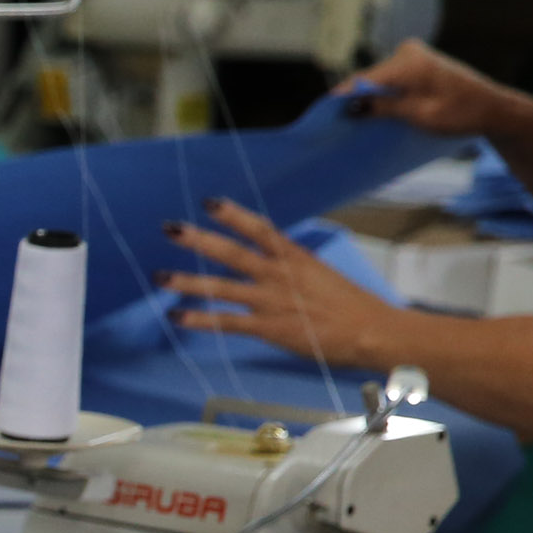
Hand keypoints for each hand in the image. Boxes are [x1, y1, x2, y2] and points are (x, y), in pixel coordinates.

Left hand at [160, 200, 400, 368]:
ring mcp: (272, 301)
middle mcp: (280, 274)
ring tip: (160, 277)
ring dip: (188, 282)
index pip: (260, 229)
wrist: (372, 331)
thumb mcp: (319, 274)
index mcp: (295, 257)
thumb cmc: (349, 305)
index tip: (210, 202)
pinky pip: (228, 322)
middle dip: (200, 240)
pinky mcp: (269, 327)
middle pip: (233, 252)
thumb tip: (269, 260)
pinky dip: (200, 319)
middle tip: (170, 228)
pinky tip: (177, 317)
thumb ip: (291, 266)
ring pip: (223, 288)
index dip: (234, 215)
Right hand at [341, 40, 532, 143]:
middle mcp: (408, 52)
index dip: (341, 98)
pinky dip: (382, 95)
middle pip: (370, 79)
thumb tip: (349, 107)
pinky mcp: (416, 62)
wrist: (492, 109)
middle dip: (356, 99)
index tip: (321, 116)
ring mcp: (413, 55)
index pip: (364, 79)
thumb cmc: (460, 113)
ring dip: (370, 99)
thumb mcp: (418, 114)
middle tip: (337, 125)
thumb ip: (383, 107)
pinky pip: (390, 80)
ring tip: (354, 122)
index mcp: (409, 62)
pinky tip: (376, 112)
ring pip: (379, 80)